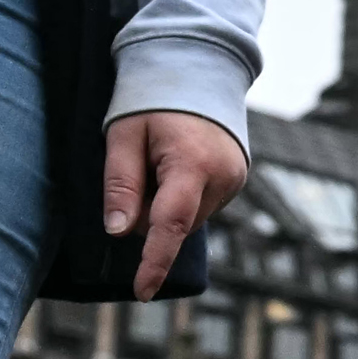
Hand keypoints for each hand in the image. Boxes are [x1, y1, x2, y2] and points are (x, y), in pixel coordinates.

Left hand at [100, 111, 249, 301]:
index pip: (170, 225)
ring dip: (167, 206)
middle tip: (138, 168)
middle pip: (174, 224)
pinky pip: (201, 206)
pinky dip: (183, 197)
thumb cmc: (152, 97)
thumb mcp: (123, 134)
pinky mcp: (238, 180)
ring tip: (160, 161)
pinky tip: (178, 165)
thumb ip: (122, 184)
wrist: (198, 67)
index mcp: (192, 164)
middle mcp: (222, 178)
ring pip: (187, 218)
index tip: (142, 291)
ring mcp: (235, 180)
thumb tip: (119, 233)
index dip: (154, 261)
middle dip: (149, 214)